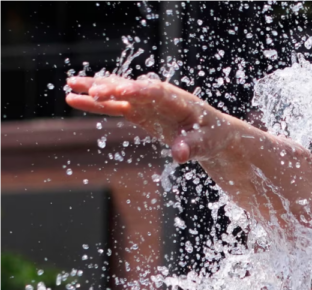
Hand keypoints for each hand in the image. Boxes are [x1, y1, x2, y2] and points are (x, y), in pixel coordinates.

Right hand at [65, 76, 247, 163]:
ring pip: (119, 93)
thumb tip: (179, 155)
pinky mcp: (140, 111)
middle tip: (92, 90)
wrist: (213, 134)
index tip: (122, 90)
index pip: (157, 93)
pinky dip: (96, 103)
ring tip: (71, 85)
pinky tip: (74, 99)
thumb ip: (193, 146)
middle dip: (113, 88)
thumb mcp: (207, 143)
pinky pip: (115, 106)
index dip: (140, 91)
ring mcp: (147, 102)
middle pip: (133, 89)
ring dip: (96, 89)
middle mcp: (160, 97)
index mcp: (179, 101)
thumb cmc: (213, 136)